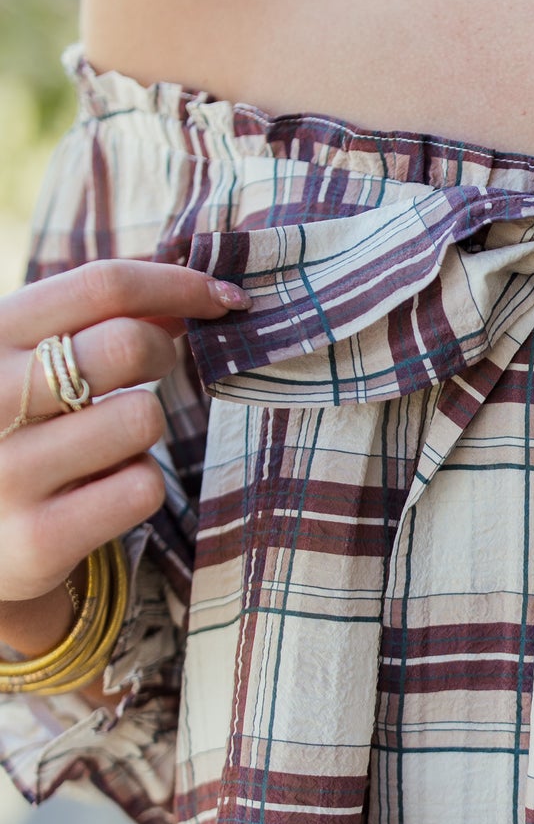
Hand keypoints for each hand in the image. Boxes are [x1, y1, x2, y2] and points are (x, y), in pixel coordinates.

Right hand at [0, 262, 247, 647]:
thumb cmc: (11, 428)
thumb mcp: (28, 359)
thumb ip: (95, 319)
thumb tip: (190, 293)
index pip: (102, 285)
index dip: (178, 284)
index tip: (223, 296)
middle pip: (128, 345)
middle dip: (162, 353)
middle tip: (153, 368)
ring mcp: (8, 471)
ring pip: (143, 419)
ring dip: (142, 430)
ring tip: (100, 444)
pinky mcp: (38, 539)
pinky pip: (142, 488)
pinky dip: (137, 486)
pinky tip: (96, 493)